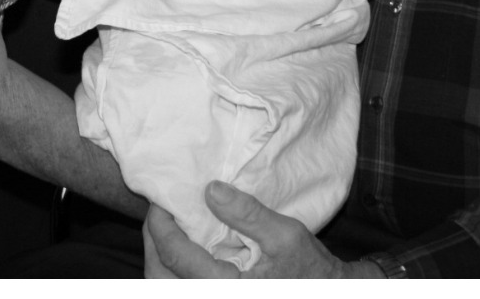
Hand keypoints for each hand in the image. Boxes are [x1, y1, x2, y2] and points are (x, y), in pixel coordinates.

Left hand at [144, 181, 362, 277]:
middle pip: (158, 277)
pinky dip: (173, 271)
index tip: (160, 201)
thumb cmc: (310, 269)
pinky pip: (182, 289)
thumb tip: (210, 190)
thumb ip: (247, 213)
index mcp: (224, 287)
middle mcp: (214, 297)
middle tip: (157, 213)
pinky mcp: (220, 298)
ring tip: (166, 229)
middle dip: (152, 242)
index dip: (160, 225)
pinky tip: (182, 249)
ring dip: (159, 258)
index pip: (174, 255)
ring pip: (164, 287)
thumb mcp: (286, 235)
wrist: (327, 294)